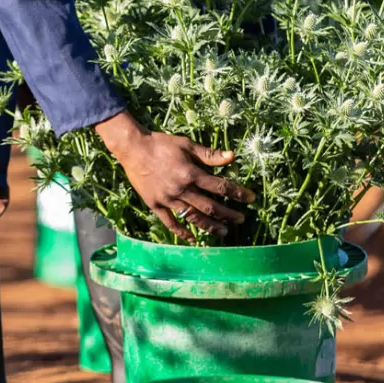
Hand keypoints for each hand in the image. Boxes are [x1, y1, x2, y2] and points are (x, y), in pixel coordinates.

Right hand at [94, 111, 255, 239]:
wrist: (133, 148)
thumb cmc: (161, 144)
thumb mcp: (187, 145)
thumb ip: (209, 155)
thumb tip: (232, 157)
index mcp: (191, 173)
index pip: (220, 187)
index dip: (238, 193)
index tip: (250, 199)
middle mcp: (181, 189)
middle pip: (210, 207)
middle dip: (228, 214)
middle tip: (240, 219)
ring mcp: (168, 200)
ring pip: (193, 217)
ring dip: (210, 226)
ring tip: (223, 231)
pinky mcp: (156, 205)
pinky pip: (171, 223)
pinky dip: (182, 232)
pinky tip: (193, 238)